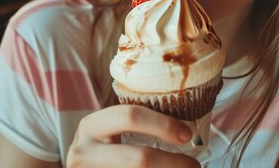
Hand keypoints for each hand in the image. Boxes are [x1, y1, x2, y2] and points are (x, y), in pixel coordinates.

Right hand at [67, 105, 200, 167]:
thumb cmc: (102, 150)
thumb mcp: (109, 132)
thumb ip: (135, 126)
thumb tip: (186, 131)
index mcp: (92, 126)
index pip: (131, 116)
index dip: (163, 124)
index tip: (187, 134)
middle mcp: (83, 152)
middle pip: (140, 159)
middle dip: (174, 163)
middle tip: (194, 165)